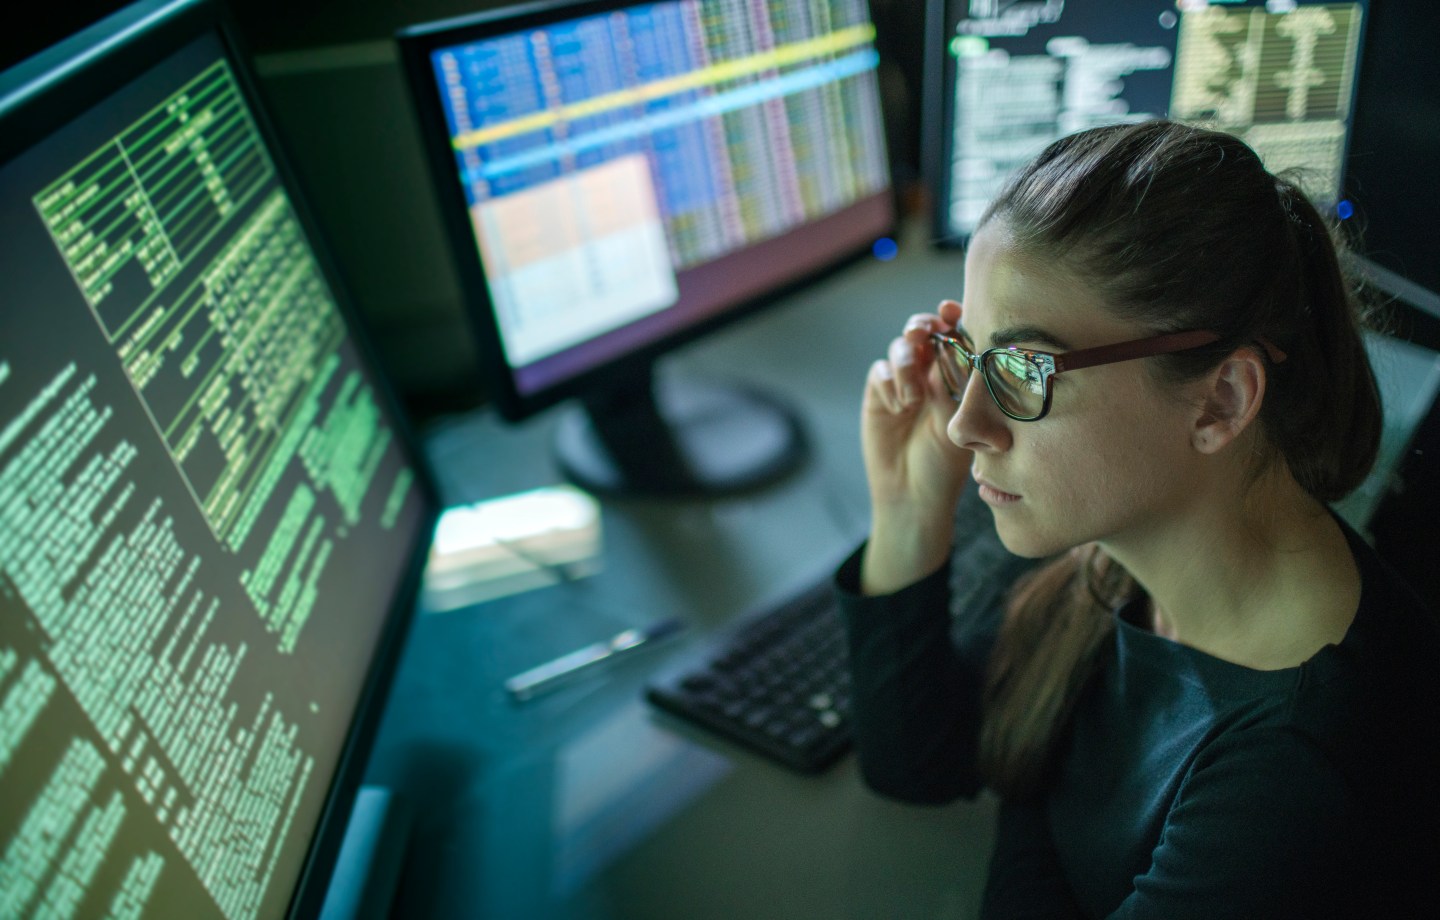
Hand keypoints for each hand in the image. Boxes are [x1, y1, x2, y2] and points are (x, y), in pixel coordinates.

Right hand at [860, 300, 972, 592]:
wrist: (913, 496)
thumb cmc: (947, 466)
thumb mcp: (960, 425)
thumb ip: (957, 388)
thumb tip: (962, 352)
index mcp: (957, 375)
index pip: (955, 334)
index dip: (952, 316)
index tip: (951, 310)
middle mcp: (930, 373)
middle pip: (923, 330)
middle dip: (922, 326)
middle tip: (924, 333)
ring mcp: (903, 383)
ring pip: (900, 348)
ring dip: (907, 363)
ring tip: (914, 397)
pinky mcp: (879, 396)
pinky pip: (880, 372)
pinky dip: (890, 383)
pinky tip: (900, 408)